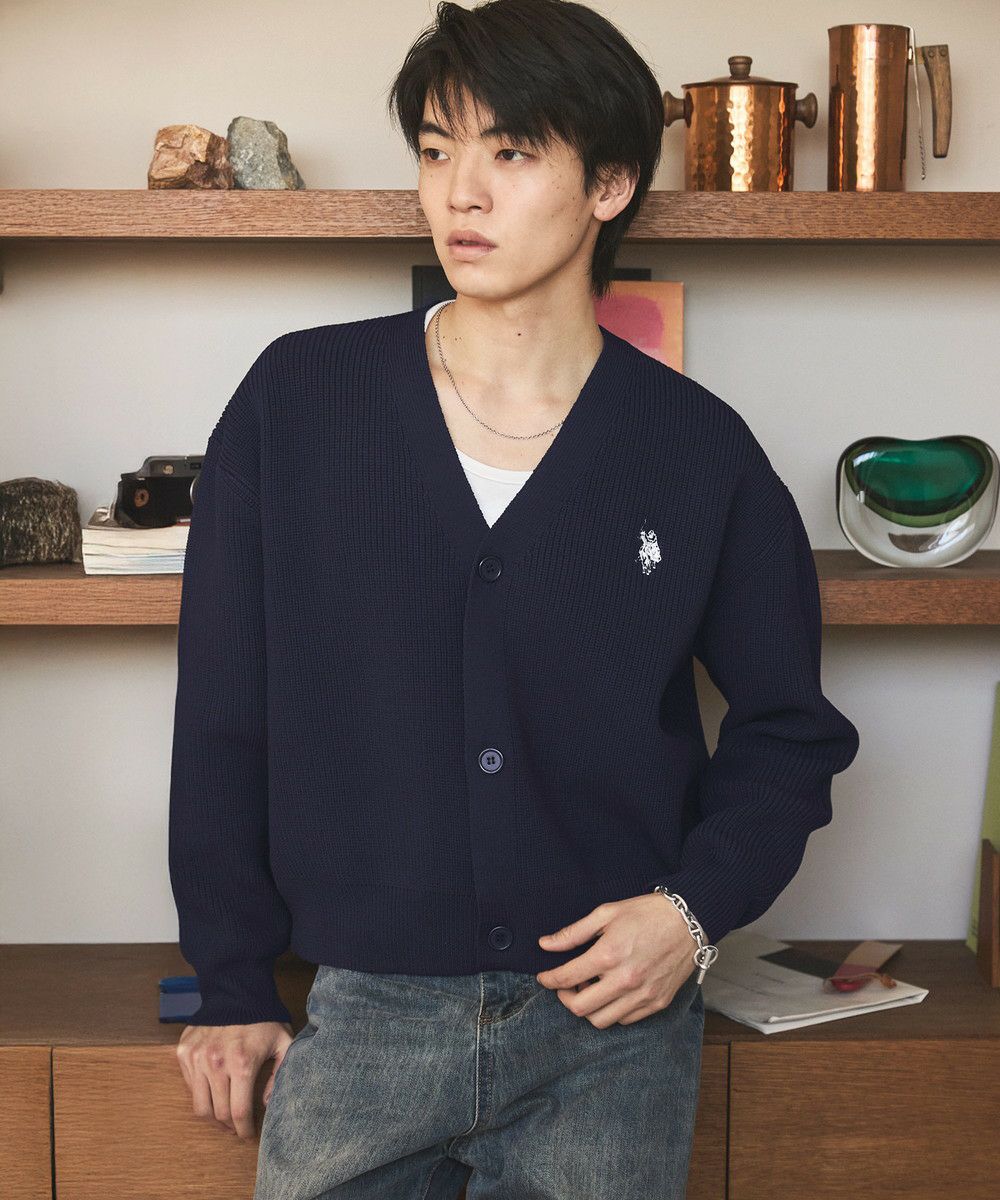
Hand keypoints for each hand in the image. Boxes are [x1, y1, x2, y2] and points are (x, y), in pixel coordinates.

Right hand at [175, 1020, 293, 1139]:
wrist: (236, 991)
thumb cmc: (263, 1019)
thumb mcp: (284, 1043)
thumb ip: (280, 1075)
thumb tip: (267, 1104)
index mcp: (242, 1063)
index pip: (238, 1112)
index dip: (243, 1130)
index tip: (247, 1134)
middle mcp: (215, 1063)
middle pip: (218, 1114)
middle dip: (229, 1126)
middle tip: (237, 1126)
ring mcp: (196, 1058)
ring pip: (199, 1106)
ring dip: (212, 1116)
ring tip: (224, 1114)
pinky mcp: (183, 1052)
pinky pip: (190, 1086)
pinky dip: (201, 1094)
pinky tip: (214, 1088)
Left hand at [535, 894, 696, 1027]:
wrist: (688, 921)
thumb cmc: (646, 913)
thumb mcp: (606, 913)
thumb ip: (573, 933)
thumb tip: (545, 944)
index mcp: (608, 955)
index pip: (566, 978)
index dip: (549, 980)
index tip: (544, 977)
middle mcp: (624, 980)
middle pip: (580, 1008)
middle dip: (565, 998)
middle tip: (565, 985)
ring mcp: (642, 995)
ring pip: (601, 1020)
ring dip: (588, 1008)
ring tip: (589, 988)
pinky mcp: (656, 1003)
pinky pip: (624, 1020)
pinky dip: (611, 1011)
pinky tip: (610, 993)